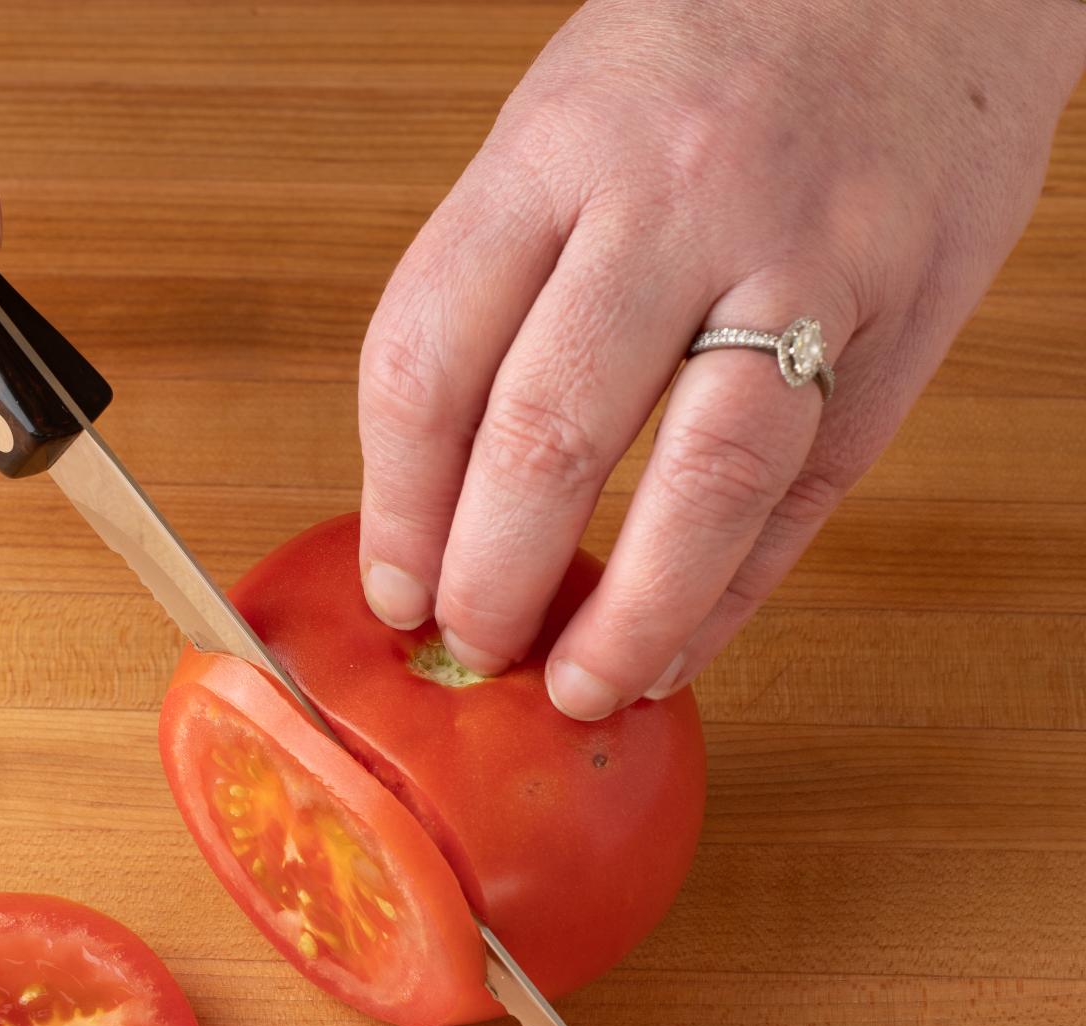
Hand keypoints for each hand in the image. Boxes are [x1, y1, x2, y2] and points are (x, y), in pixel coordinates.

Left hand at [355, 0, 1085, 718]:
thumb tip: (440, 486)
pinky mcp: (906, 316)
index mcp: (554, 151)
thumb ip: (503, 284)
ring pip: (701, 480)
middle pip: (549, 433)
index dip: (397, 504)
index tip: (394, 588)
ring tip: (582, 685)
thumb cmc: (715, 48)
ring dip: (630, 614)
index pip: (429, 359)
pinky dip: (736, 590)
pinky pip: (808, 489)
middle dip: (495, 576)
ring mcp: (805, 258)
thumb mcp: (564, 121)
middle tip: (476, 645)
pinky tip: (682, 645)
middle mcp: (675, 202)